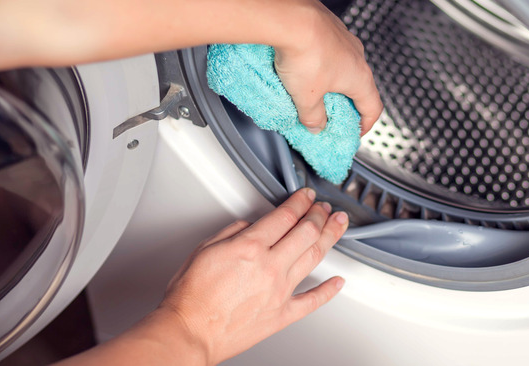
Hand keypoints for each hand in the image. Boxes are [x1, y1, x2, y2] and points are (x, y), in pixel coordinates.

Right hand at [159, 188, 348, 365]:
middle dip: (319, 214)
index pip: (285, 215)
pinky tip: (338, 281)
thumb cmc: (191, 296)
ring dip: (330, 236)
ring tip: (338, 225)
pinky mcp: (282, 314)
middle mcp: (270, 266)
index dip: (300, 201)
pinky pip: (313, 300)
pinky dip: (329, 290)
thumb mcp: (205, 249)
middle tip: (325, 207)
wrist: (189, 332)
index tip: (306, 196)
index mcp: (250, 247)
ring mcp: (280, 291)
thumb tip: (252, 225)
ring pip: (314, 257)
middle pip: (306, 232)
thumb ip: (233, 232)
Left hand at [269, 0, 382, 134]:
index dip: (366, 123)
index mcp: (360, 77)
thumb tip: (316, 126)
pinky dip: (318, 58)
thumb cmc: (306, 54)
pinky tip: (300, 62)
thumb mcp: (306, 98)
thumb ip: (313, 117)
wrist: (291, 17)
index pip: (373, 107)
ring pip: (341, 63)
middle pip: (358, 84)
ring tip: (309, 86)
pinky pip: (326, 46)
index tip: (356, 130)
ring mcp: (342, 36)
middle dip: (345, 100)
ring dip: (330, 77)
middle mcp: (356, 55)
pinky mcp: (326, 23)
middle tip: (330, 112)